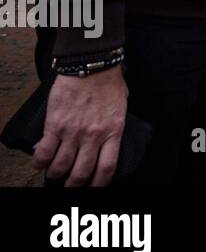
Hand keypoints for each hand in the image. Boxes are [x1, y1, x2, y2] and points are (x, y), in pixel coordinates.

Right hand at [34, 68, 126, 186]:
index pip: (107, 167)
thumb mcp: (120, 107)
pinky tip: (39, 162)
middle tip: (70, 184)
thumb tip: (106, 141)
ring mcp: (73, 131)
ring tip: (54, 174)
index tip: (94, 186)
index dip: (99, 183)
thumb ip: (113, 127)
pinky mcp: (55, 124)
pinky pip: (44, 151)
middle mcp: (93, 135)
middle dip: (74, 183)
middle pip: (82, 172)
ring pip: (61, 166)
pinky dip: (39, 161)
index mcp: (113, 131)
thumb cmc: (109, 83)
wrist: (92, 65)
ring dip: (56, 174)